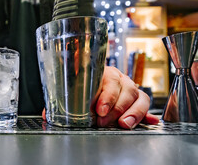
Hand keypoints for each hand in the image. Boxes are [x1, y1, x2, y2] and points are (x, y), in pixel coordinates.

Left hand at [42, 66, 158, 128]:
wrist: (92, 80)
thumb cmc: (84, 85)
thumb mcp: (74, 90)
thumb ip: (63, 102)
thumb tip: (47, 114)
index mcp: (103, 72)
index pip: (110, 80)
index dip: (107, 96)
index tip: (100, 110)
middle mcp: (119, 78)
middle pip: (126, 89)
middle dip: (116, 108)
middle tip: (105, 121)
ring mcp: (130, 88)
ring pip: (138, 96)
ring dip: (133, 113)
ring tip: (124, 125)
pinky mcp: (137, 99)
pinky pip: (145, 105)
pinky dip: (148, 115)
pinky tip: (151, 123)